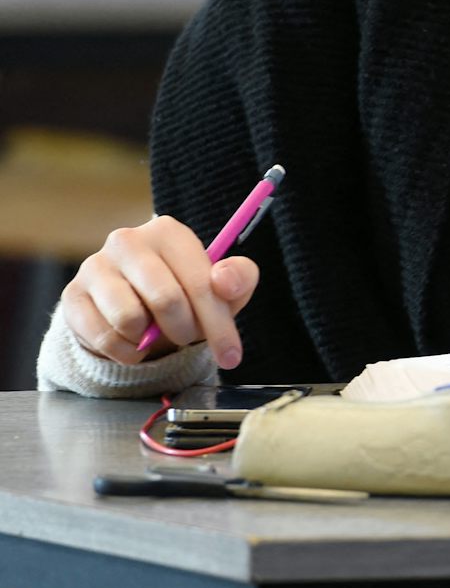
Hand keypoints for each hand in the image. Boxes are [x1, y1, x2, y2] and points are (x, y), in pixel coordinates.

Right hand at [60, 216, 257, 367]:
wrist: (134, 304)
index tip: (232, 357)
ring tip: (156, 332)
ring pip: (129, 319)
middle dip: (186, 331)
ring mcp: (94, 266)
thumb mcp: (222, 285)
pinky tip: (134, 342)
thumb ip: (238, 278)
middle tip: (188, 336)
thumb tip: (224, 280)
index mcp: (167, 231)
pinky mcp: (72, 295)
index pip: (200, 283)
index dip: (219, 325)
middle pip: (166, 300)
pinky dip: (126, 351)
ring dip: (151, 339)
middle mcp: (126, 241)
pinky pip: (104, 337)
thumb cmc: (185, 291)